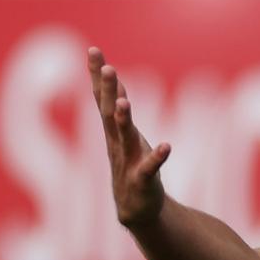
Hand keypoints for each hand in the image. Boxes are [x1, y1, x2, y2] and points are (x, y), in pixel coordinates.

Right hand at [88, 47, 170, 227]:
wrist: (138, 210)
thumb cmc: (132, 166)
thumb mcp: (125, 135)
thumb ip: (119, 109)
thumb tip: (114, 79)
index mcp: (113, 131)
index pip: (102, 99)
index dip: (97, 75)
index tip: (94, 50)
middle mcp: (117, 143)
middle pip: (109, 113)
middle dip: (107, 91)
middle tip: (106, 67)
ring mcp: (128, 162)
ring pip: (124, 138)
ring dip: (123, 120)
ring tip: (124, 101)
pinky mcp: (142, 181)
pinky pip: (149, 168)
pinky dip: (157, 157)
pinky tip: (166, 147)